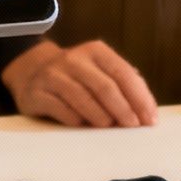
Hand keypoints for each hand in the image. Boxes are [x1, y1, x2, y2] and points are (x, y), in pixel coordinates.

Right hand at [1, 39, 158, 127]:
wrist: (30, 72)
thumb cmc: (76, 77)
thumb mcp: (99, 70)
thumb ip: (123, 84)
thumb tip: (147, 110)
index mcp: (95, 52)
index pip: (123, 73)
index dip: (140, 98)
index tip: (150, 120)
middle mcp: (74, 59)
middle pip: (105, 87)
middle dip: (123, 110)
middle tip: (132, 127)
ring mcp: (53, 75)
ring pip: (83, 99)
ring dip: (101, 118)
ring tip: (109, 129)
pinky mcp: (37, 93)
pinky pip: (61, 110)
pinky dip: (76, 120)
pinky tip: (83, 127)